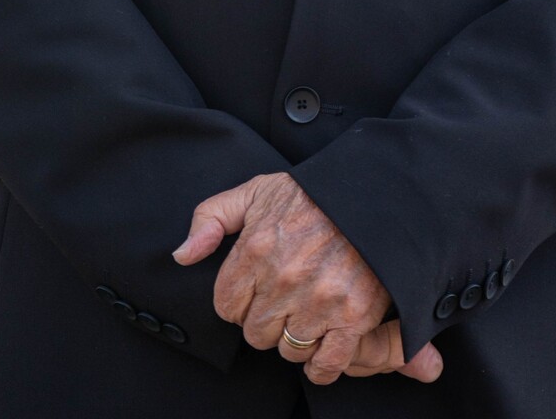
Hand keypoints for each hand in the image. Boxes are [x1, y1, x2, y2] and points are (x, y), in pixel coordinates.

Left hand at [172, 172, 441, 383]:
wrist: (374, 193)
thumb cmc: (313, 193)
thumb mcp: (256, 191)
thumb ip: (211, 217)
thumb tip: (182, 256)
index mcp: (256, 248)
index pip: (226, 306)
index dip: (239, 300)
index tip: (256, 290)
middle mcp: (284, 278)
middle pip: (255, 333)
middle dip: (265, 320)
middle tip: (284, 299)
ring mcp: (319, 300)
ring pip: (287, 350)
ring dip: (294, 337)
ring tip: (306, 313)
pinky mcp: (352, 317)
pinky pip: (324, 365)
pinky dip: (320, 364)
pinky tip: (321, 346)